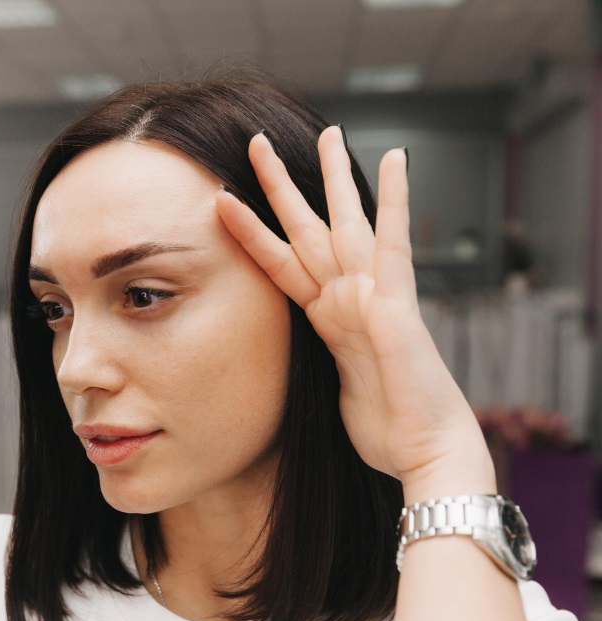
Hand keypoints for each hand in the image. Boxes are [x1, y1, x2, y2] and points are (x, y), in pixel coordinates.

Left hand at [214, 127, 493, 495]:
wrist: (425, 452)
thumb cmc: (387, 428)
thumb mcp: (334, 389)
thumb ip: (323, 362)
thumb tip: (310, 364)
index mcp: (328, 318)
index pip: (283, 264)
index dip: (254, 233)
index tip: (234, 201)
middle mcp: (348, 298)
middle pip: (307, 229)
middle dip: (281, 186)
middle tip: (258, 142)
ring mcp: (372, 297)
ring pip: (343, 224)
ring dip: (330, 178)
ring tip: (327, 130)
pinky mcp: (396, 305)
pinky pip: (393, 244)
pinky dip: (395, 201)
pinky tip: (396, 159)